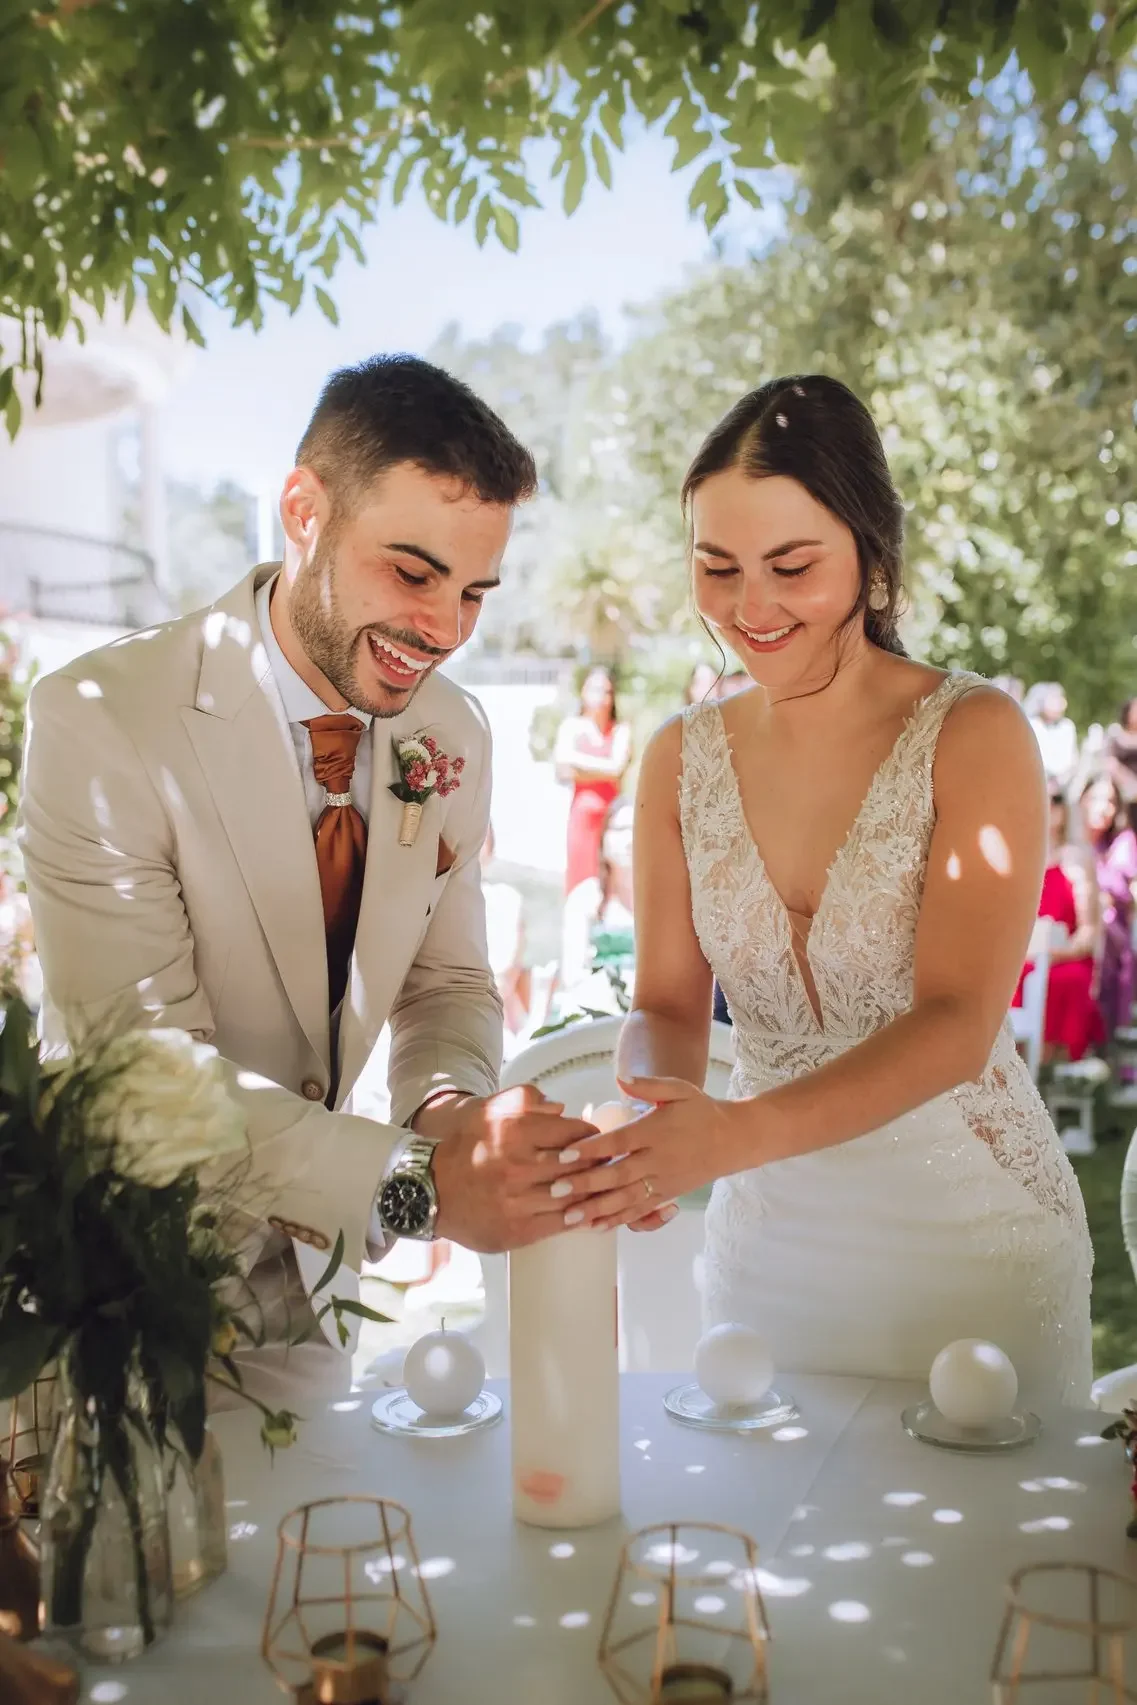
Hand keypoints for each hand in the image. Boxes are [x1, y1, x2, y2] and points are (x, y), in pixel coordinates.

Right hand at [424, 1085, 604, 1252]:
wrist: (431, 1189)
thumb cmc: (467, 1146)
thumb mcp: (490, 1109)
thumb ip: (527, 1098)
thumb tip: (562, 1108)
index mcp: (515, 1131)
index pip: (575, 1133)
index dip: (593, 1136)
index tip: (600, 1141)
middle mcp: (518, 1166)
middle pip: (579, 1165)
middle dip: (600, 1164)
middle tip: (610, 1164)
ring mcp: (518, 1200)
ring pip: (573, 1196)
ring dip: (594, 1192)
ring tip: (606, 1188)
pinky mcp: (517, 1229)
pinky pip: (559, 1223)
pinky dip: (579, 1218)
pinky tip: (588, 1213)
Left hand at [547, 1076, 747, 1232]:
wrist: (732, 1140)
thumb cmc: (700, 1111)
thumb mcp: (679, 1090)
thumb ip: (649, 1086)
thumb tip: (620, 1078)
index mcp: (655, 1131)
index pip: (619, 1142)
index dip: (591, 1149)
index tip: (564, 1154)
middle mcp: (657, 1159)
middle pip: (617, 1175)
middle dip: (585, 1184)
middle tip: (555, 1190)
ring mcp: (662, 1181)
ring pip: (626, 1198)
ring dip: (596, 1209)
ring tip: (569, 1217)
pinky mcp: (667, 1196)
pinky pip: (640, 1211)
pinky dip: (618, 1220)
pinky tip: (596, 1228)